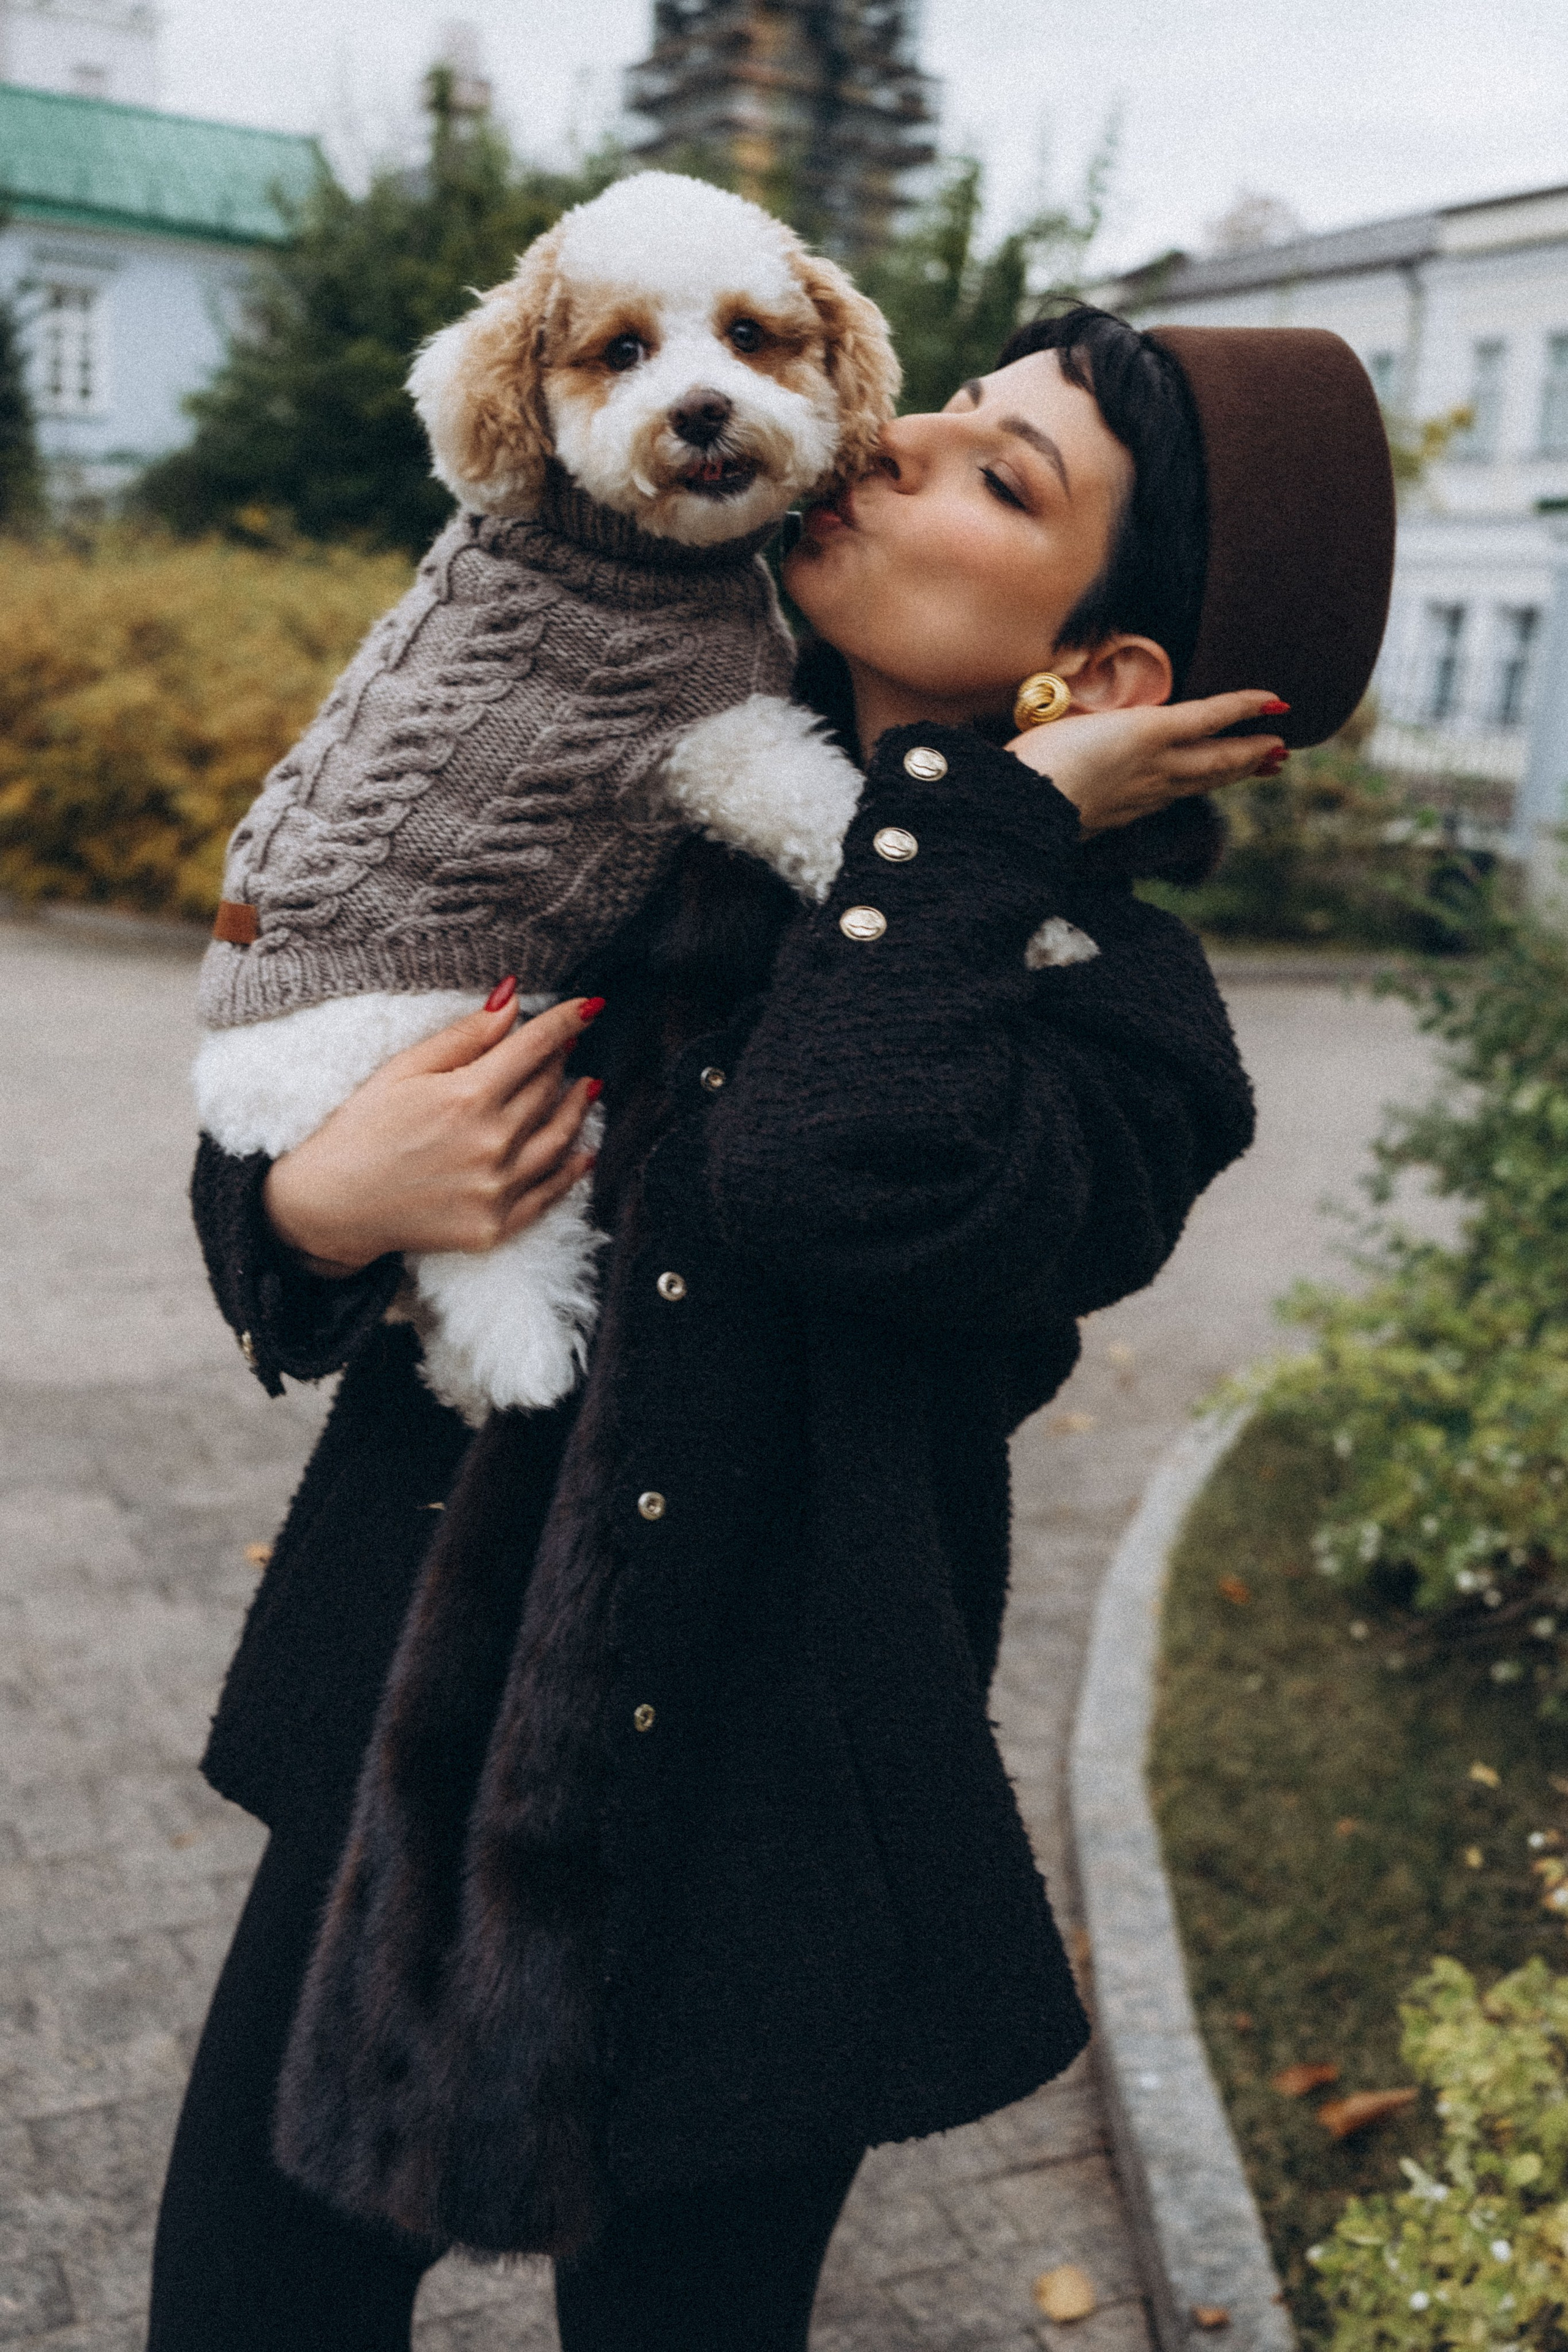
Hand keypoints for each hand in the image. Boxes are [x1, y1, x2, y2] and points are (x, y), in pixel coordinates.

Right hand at [262, 995, 601, 1276]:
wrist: (332, 1206)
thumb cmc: (362, 1129)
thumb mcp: (404, 1070)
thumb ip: (464, 1036)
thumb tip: (514, 999)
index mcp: (467, 1097)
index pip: (535, 1048)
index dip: (566, 1022)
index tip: (590, 1007)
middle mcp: (491, 1143)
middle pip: (547, 1089)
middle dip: (558, 1062)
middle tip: (561, 1048)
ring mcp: (497, 1189)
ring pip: (559, 1137)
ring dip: (576, 1107)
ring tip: (586, 1087)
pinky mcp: (496, 1226)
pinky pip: (550, 1193)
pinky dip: (572, 1169)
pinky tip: (584, 1150)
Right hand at [1007, 689, 1288, 833]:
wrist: (1025, 809)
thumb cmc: (1040, 754)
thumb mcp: (1075, 715)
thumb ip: (1106, 713)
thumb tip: (1117, 713)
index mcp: (1148, 731)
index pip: (1211, 715)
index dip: (1246, 706)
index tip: (1277, 702)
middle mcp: (1157, 765)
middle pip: (1219, 758)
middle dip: (1253, 751)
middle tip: (1282, 748)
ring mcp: (1146, 795)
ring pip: (1203, 782)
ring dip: (1235, 773)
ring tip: (1262, 767)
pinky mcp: (1129, 816)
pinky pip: (1175, 797)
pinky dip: (1198, 788)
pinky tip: (1197, 787)